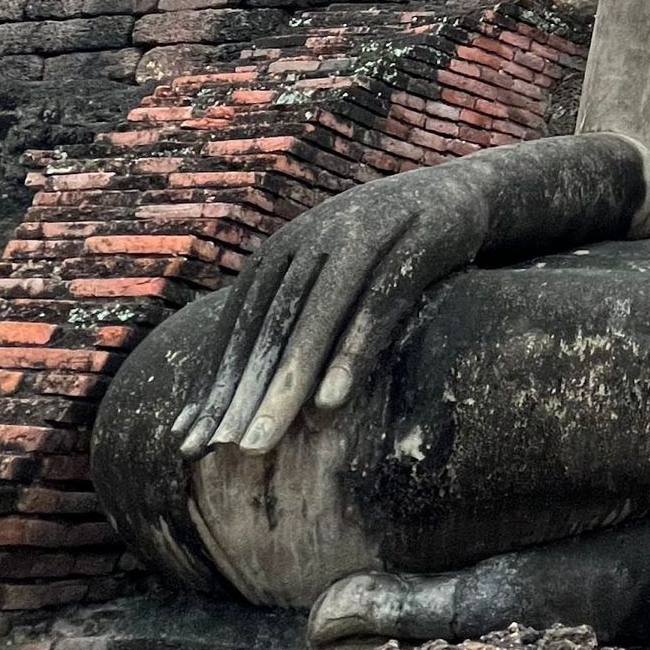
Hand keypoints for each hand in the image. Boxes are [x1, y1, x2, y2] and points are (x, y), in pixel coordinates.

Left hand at [174, 163, 489, 459]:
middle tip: (212, 455)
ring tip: (258, 444)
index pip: (237, 327)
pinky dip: (348, 356)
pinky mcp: (409, 249)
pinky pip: (373, 310)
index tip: (188, 443)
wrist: (460, 194)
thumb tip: (247, 390)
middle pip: (266, 330)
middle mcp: (311, 240)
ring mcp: (360, 241)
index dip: (211, 384)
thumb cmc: (386, 248)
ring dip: (281, 387)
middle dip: (237, 395)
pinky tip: (330, 404)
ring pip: (310, 324)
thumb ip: (293, 317)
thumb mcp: (332, 274)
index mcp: (283, 250)